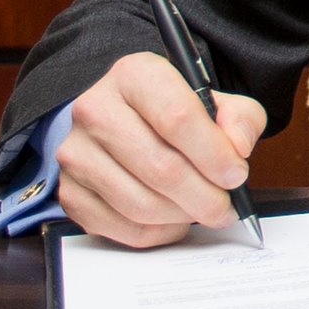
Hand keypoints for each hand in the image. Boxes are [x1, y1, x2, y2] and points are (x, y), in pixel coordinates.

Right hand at [48, 52, 266, 247]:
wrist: (120, 121)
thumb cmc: (171, 111)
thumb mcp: (214, 100)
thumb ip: (239, 118)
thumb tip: (237, 149)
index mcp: (134, 75)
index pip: (177, 118)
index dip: (214, 154)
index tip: (236, 175)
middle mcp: (96, 109)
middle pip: (160, 168)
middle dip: (205, 197)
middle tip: (226, 206)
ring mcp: (76, 153)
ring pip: (141, 204)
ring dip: (183, 216)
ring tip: (203, 210)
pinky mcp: (69, 192)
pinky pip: (122, 227)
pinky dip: (158, 233)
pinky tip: (174, 219)